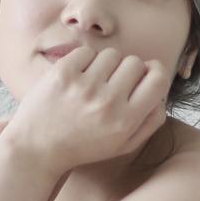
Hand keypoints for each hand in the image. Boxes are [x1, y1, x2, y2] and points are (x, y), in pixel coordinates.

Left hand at [1, 45, 170, 173]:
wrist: (36, 149)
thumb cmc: (83, 146)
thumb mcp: (123, 145)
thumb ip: (150, 121)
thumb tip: (163, 93)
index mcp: (126, 121)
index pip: (158, 79)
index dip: (156, 72)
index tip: (147, 74)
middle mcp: (107, 103)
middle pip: (136, 62)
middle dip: (128, 70)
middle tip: (114, 83)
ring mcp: (84, 86)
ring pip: (112, 54)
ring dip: (106, 65)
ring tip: (93, 82)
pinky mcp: (62, 73)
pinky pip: (87, 51)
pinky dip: (84, 61)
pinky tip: (77, 78)